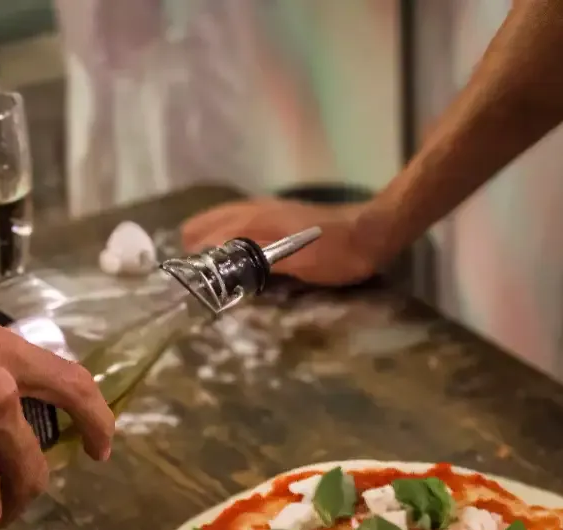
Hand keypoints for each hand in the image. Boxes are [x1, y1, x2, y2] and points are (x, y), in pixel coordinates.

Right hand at [180, 199, 386, 286]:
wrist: (373, 231)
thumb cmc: (339, 252)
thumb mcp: (302, 263)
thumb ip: (262, 262)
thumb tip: (224, 267)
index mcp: (257, 221)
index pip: (207, 237)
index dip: (195, 262)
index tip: (188, 286)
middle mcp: (254, 210)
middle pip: (205, 224)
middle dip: (195, 249)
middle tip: (195, 281)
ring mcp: (265, 209)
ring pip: (220, 220)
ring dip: (207, 241)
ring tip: (202, 269)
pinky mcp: (276, 214)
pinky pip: (236, 220)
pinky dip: (223, 234)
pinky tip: (230, 252)